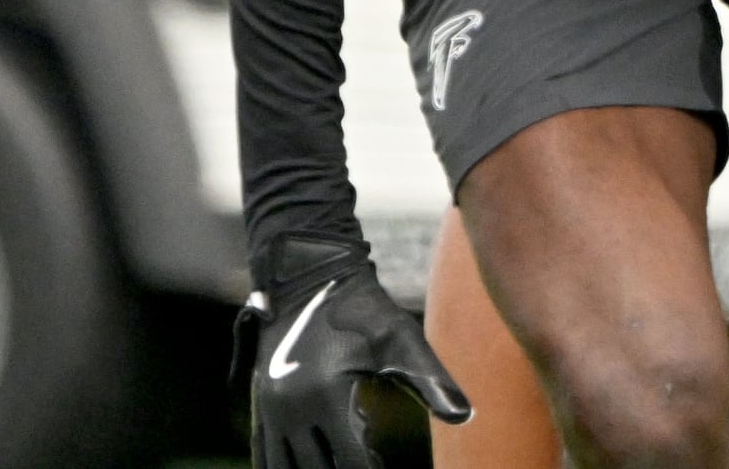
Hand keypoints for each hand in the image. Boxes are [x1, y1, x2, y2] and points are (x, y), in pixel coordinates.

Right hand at [237, 244, 469, 468]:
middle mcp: (292, 410)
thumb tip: (466, 416)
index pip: (350, 460)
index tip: (386, 465)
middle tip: (369, 463)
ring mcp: (272, 410)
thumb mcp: (403, 340)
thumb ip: (432, 381)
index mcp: (327, 397)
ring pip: (284, 466)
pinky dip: (282, 467)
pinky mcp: (262, 404)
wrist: (310, 279)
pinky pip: (263, 452)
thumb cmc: (364, 309)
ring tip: (339, 464)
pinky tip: (305, 467)